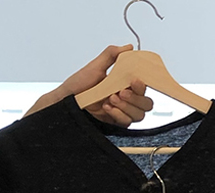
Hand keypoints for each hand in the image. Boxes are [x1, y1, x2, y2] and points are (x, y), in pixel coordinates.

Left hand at [25, 45, 153, 126]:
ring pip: (139, 115)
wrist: (68, 101)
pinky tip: (106, 108)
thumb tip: (128, 47)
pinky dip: (117, 115)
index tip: (133, 81)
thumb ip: (111, 55)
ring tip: (109, 99)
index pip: (144, 87)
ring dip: (125, 107)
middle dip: (135, 99)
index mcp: (125, 84)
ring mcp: (123, 111)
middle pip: (147, 104)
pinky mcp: (117, 122)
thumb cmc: (79, 85)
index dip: (142, 86)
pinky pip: (127, 123)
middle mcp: (127, 99)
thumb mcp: (95, 66)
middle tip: (120, 92)